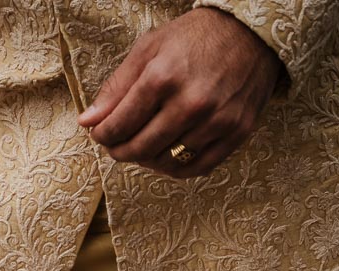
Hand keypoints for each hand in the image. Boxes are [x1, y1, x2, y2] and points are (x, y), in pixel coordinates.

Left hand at [77, 8, 283, 178]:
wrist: (251, 33)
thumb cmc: (195, 38)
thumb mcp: (150, 48)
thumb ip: (117, 87)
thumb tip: (87, 121)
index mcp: (163, 77)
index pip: (120, 124)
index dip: (103, 134)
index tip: (99, 133)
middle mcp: (191, 103)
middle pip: (140, 148)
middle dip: (120, 151)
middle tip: (115, 146)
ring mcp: (216, 121)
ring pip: (167, 162)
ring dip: (146, 161)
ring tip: (141, 148)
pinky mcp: (236, 133)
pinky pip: (197, 167)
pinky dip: (175, 168)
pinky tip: (165, 157)